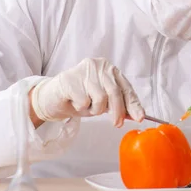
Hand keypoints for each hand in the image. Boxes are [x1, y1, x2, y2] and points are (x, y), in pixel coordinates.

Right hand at [30, 58, 144, 127]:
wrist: (51, 98)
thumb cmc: (79, 97)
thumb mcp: (102, 101)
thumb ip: (118, 104)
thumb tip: (136, 114)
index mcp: (109, 69)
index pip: (126, 87)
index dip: (133, 104)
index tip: (140, 117)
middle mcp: (98, 66)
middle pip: (115, 92)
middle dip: (117, 111)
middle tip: (116, 123)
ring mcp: (83, 71)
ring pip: (100, 99)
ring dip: (94, 109)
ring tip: (85, 105)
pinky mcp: (70, 79)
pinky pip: (84, 101)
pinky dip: (80, 108)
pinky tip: (74, 102)